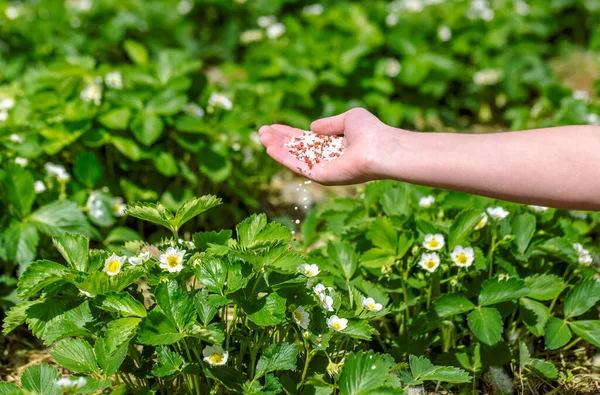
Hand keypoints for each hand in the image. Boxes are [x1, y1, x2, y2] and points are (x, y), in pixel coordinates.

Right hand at [259, 108, 399, 184]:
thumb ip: (330, 123)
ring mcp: (323, 170)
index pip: (307, 140)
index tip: (273, 126)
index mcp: (334, 147)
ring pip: (294, 158)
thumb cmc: (370, 131)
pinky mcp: (320, 177)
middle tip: (262, 131)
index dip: (290, 133)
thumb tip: (312, 126)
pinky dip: (283, 157)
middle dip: (279, 140)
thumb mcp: (349, 118)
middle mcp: (327, 160)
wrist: (380, 148)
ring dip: (277, 147)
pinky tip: (269, 148)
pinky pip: (298, 167)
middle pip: (298, 149)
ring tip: (261, 136)